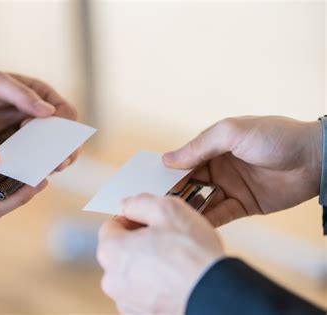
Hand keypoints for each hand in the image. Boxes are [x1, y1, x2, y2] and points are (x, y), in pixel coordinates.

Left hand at [0, 71, 78, 170]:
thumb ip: (20, 94)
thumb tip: (49, 112)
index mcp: (41, 96)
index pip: (67, 114)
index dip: (62, 125)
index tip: (40, 130)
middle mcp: (40, 118)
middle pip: (65, 138)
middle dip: (64, 152)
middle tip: (56, 164)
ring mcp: (29, 137)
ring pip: (52, 154)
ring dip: (51, 164)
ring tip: (43, 172)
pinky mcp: (16, 152)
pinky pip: (30, 164)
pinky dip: (31, 170)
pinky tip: (24, 176)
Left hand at [97, 193, 223, 314]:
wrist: (215, 294)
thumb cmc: (192, 255)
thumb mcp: (167, 209)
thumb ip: (140, 202)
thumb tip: (128, 205)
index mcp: (111, 251)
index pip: (111, 226)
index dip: (133, 219)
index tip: (151, 222)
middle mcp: (112, 280)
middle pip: (121, 251)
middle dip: (139, 242)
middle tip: (166, 239)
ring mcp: (126, 301)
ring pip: (133, 274)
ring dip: (148, 265)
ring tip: (175, 261)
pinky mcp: (143, 314)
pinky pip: (144, 293)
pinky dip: (156, 286)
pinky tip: (176, 280)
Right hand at [163, 116, 321, 226]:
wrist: (315, 158)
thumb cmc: (274, 136)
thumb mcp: (232, 132)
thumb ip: (199, 146)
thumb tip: (167, 159)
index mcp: (213, 147)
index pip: (184, 161)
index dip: (166, 172)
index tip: (146, 184)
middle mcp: (219, 168)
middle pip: (189, 183)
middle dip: (172, 193)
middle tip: (153, 206)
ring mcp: (230, 187)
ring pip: (201, 200)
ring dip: (187, 208)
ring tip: (168, 218)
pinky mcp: (243, 205)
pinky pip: (220, 214)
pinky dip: (206, 219)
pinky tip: (192, 225)